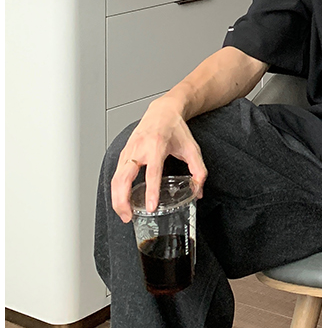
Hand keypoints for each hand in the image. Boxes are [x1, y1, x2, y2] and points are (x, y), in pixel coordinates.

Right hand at [110, 96, 206, 222]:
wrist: (162, 111)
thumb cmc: (175, 128)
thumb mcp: (192, 148)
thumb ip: (198, 170)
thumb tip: (198, 191)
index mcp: (157, 146)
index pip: (152, 172)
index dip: (151, 191)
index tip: (150, 206)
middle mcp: (139, 149)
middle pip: (124, 178)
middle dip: (123, 200)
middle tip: (129, 216)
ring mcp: (128, 151)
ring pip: (116, 178)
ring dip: (117, 198)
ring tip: (125, 214)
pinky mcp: (123, 154)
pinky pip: (116, 174)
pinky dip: (116, 190)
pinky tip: (121, 201)